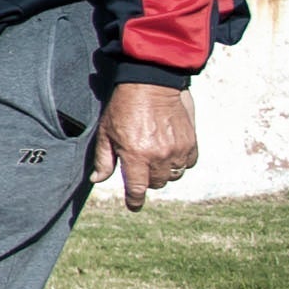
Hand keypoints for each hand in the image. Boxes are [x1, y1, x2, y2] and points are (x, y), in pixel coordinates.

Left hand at [92, 82, 196, 209]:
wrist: (152, 83)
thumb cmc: (124, 106)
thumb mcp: (106, 132)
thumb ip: (103, 159)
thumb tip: (97, 180)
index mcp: (136, 155)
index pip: (137, 189)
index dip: (134, 201)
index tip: (134, 206)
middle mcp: (159, 156)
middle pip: (156, 183)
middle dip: (147, 179)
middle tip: (140, 165)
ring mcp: (178, 150)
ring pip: (173, 175)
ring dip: (164, 171)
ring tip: (155, 156)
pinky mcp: (191, 142)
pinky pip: (188, 163)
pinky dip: (180, 162)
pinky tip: (170, 151)